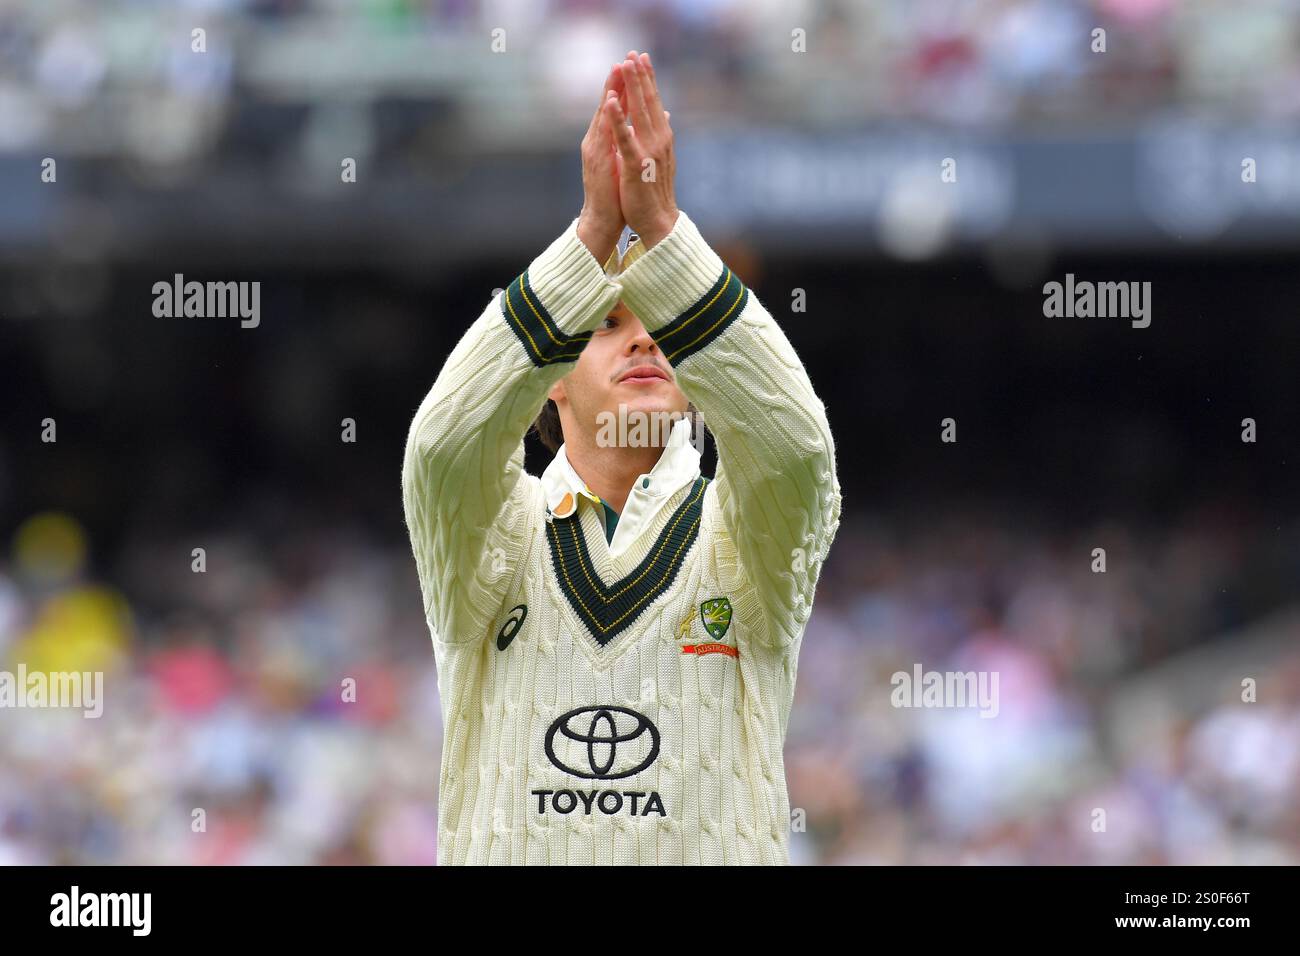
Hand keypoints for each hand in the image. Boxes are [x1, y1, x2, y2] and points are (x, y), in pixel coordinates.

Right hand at [576, 64, 626, 263]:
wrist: (602, 220)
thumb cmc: (616, 194)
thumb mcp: (625, 163)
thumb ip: (630, 143)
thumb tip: (642, 127)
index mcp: (605, 141)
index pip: (615, 109)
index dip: (623, 88)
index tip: (633, 67)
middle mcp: (596, 141)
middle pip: (607, 105)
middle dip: (616, 81)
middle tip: (625, 58)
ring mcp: (595, 150)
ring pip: (603, 114)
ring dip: (611, 91)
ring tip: (618, 69)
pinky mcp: (597, 161)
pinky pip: (603, 136)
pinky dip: (607, 118)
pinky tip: (611, 102)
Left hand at [603, 51, 677, 249]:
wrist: (657, 221)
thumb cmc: (654, 191)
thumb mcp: (659, 157)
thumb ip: (660, 133)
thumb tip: (664, 113)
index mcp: (660, 138)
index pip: (653, 102)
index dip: (647, 79)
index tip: (641, 57)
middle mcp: (658, 141)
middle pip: (648, 101)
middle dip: (640, 76)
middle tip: (634, 52)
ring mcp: (648, 152)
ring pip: (639, 113)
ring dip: (632, 88)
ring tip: (625, 65)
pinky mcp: (636, 165)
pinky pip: (625, 138)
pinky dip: (619, 119)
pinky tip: (613, 102)